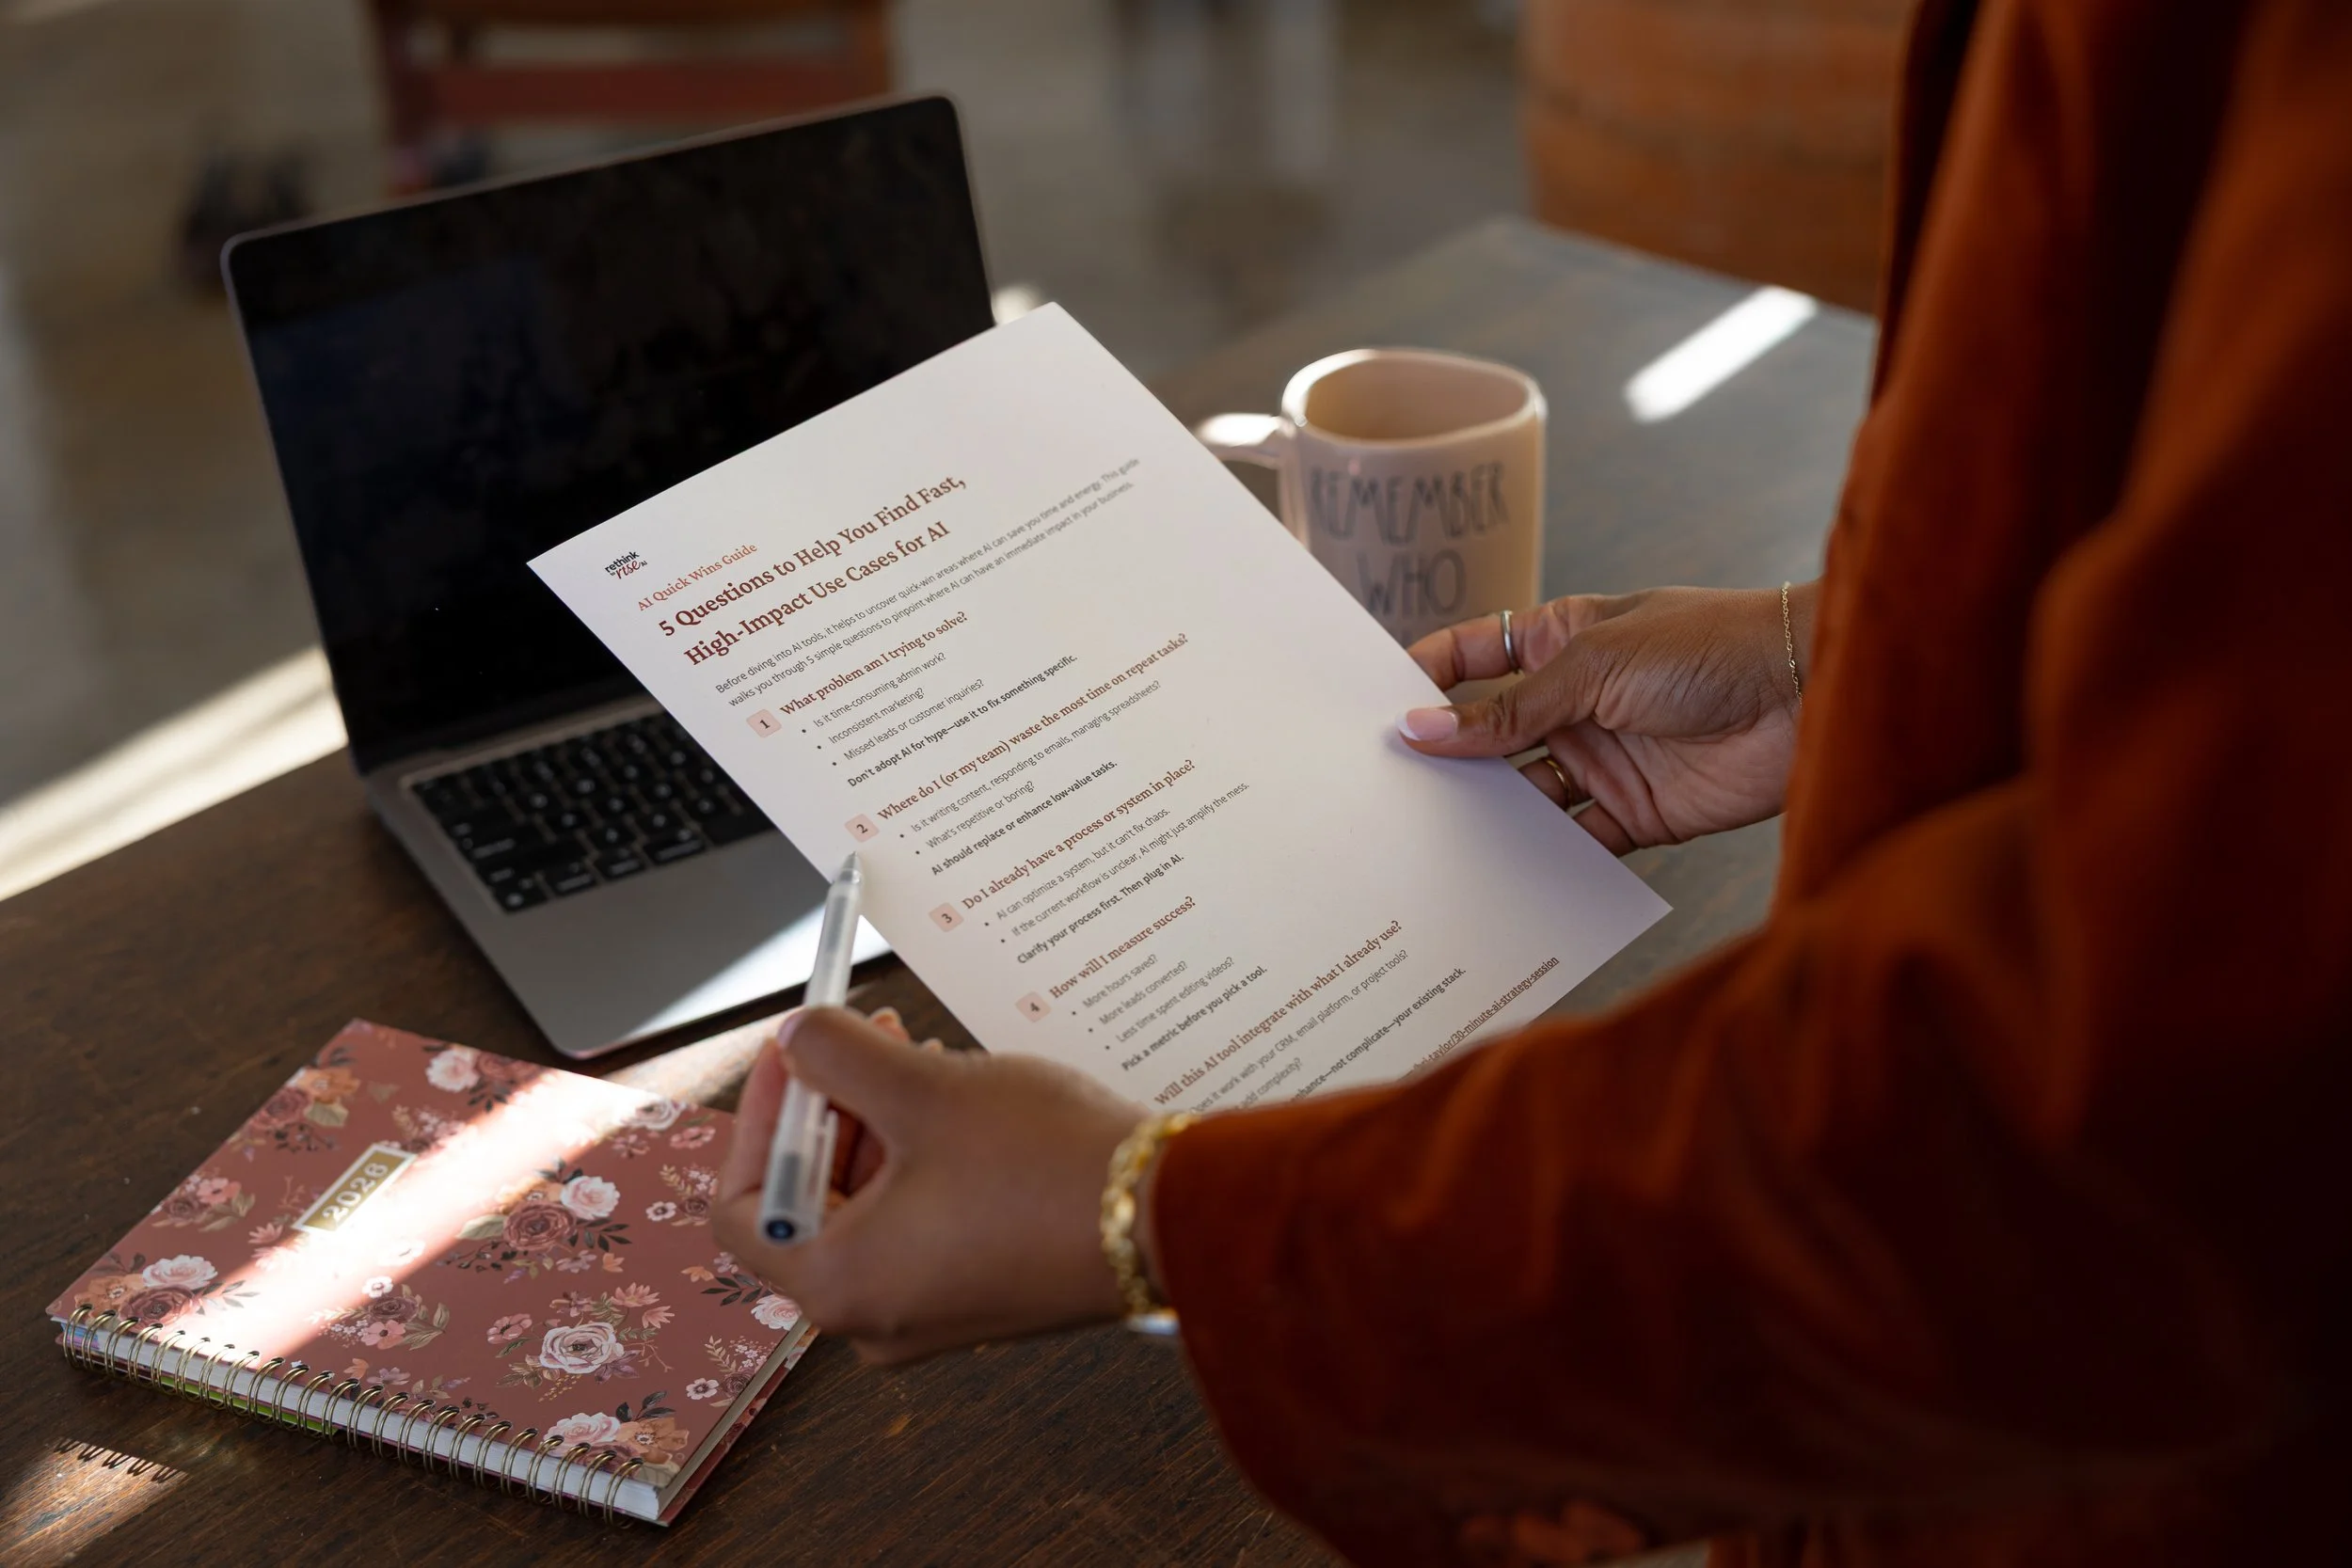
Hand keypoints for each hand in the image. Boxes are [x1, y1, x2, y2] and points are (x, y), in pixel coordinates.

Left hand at [712, 1007, 1146, 1362]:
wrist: (1168, 1218)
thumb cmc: (1044, 1166)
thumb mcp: (923, 1089)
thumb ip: (837, 1055)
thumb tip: (797, 1037)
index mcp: (839, 1284)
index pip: (743, 1206)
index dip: (758, 1115)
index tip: (791, 1052)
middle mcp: (876, 1315)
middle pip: (806, 1202)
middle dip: (827, 1108)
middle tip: (859, 1039)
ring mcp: (932, 1310)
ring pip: (868, 1206)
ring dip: (880, 1124)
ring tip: (919, 1056)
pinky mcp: (981, 1292)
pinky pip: (920, 1221)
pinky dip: (922, 1159)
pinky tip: (957, 1101)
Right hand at [1399, 584, 1811, 852]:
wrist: (1809, 698)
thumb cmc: (1708, 648)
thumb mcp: (1592, 666)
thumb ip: (1507, 710)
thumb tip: (1420, 730)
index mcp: (1559, 641)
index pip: (1472, 657)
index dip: (1424, 679)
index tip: (1371, 711)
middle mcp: (1574, 701)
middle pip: (1489, 735)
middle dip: (1444, 759)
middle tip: (1383, 790)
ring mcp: (1603, 758)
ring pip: (1524, 793)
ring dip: (1487, 814)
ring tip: (1429, 840)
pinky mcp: (1635, 812)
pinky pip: (1574, 841)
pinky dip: (1542, 858)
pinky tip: (1499, 873)